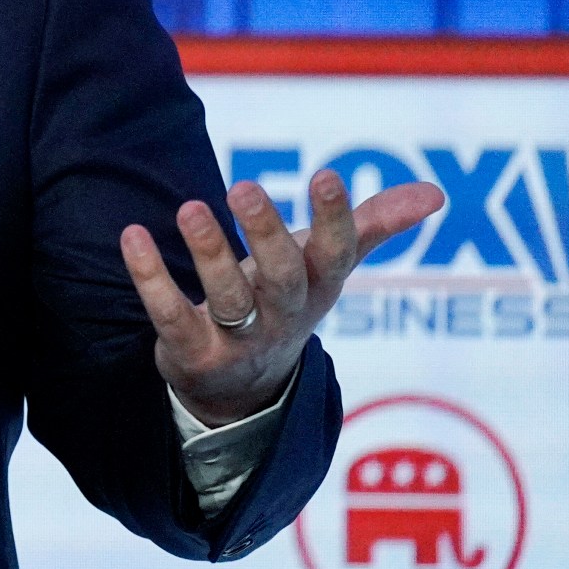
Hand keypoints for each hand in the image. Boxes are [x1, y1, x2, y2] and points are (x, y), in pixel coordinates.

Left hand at [121, 170, 443, 426]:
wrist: (243, 392)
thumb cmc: (285, 302)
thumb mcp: (327, 267)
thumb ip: (372, 226)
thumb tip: (436, 192)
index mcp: (318, 288)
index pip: (335, 254)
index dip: (335, 219)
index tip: (328, 176)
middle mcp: (282, 316)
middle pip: (281, 279)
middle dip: (265, 235)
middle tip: (241, 187)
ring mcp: (237, 340)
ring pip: (227, 300)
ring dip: (209, 253)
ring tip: (189, 207)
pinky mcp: (191, 352)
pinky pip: (169, 314)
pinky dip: (150, 277)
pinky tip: (131, 236)